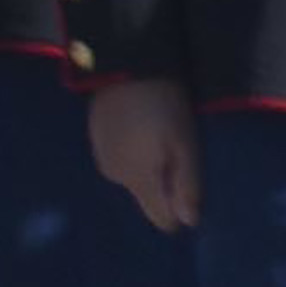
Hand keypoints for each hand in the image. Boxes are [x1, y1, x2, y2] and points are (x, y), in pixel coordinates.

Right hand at [87, 72, 200, 232]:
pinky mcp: (95, 140)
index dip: (180, 208)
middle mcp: (115, 177)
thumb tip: (189, 223)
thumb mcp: (185, 144)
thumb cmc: (164, 105)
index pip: (162, 219)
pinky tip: (140, 125)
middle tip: (177, 149)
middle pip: (148, 196)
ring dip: (148, 164)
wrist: (126, 64)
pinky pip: (120, 159)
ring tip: (158, 133)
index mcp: (139, 180)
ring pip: (134, 177)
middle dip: (164, 182)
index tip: (190, 183)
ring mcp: (101, 158)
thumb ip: (187, 185)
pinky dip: (132, 150)